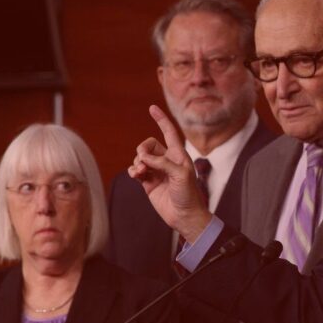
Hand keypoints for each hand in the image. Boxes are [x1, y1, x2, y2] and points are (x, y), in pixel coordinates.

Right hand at [129, 105, 211, 242]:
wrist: (184, 215)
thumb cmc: (188, 194)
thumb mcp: (180, 175)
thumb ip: (162, 163)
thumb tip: (143, 157)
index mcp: (179, 155)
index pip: (169, 132)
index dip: (161, 119)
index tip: (152, 107)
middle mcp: (167, 161)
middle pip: (149, 145)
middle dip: (142, 149)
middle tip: (143, 159)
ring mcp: (157, 171)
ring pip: (140, 158)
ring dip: (137, 162)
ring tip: (141, 172)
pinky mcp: (148, 183)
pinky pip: (136, 170)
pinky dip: (133, 170)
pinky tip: (136, 175)